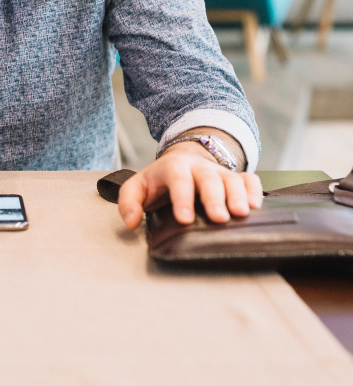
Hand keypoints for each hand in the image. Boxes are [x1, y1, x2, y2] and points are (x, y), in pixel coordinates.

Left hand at [117, 142, 262, 229]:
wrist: (182, 162)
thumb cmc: (159, 181)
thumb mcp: (137, 187)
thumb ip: (129, 203)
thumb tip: (131, 223)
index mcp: (173, 168)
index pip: (178, 180)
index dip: (182, 199)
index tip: (184, 220)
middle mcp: (199, 167)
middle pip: (209, 178)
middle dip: (215, 198)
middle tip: (219, 218)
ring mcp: (219, 171)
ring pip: (232, 179)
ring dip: (238, 195)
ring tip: (242, 214)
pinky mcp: (235, 177)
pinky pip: (249, 179)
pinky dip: (254, 190)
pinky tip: (255, 206)